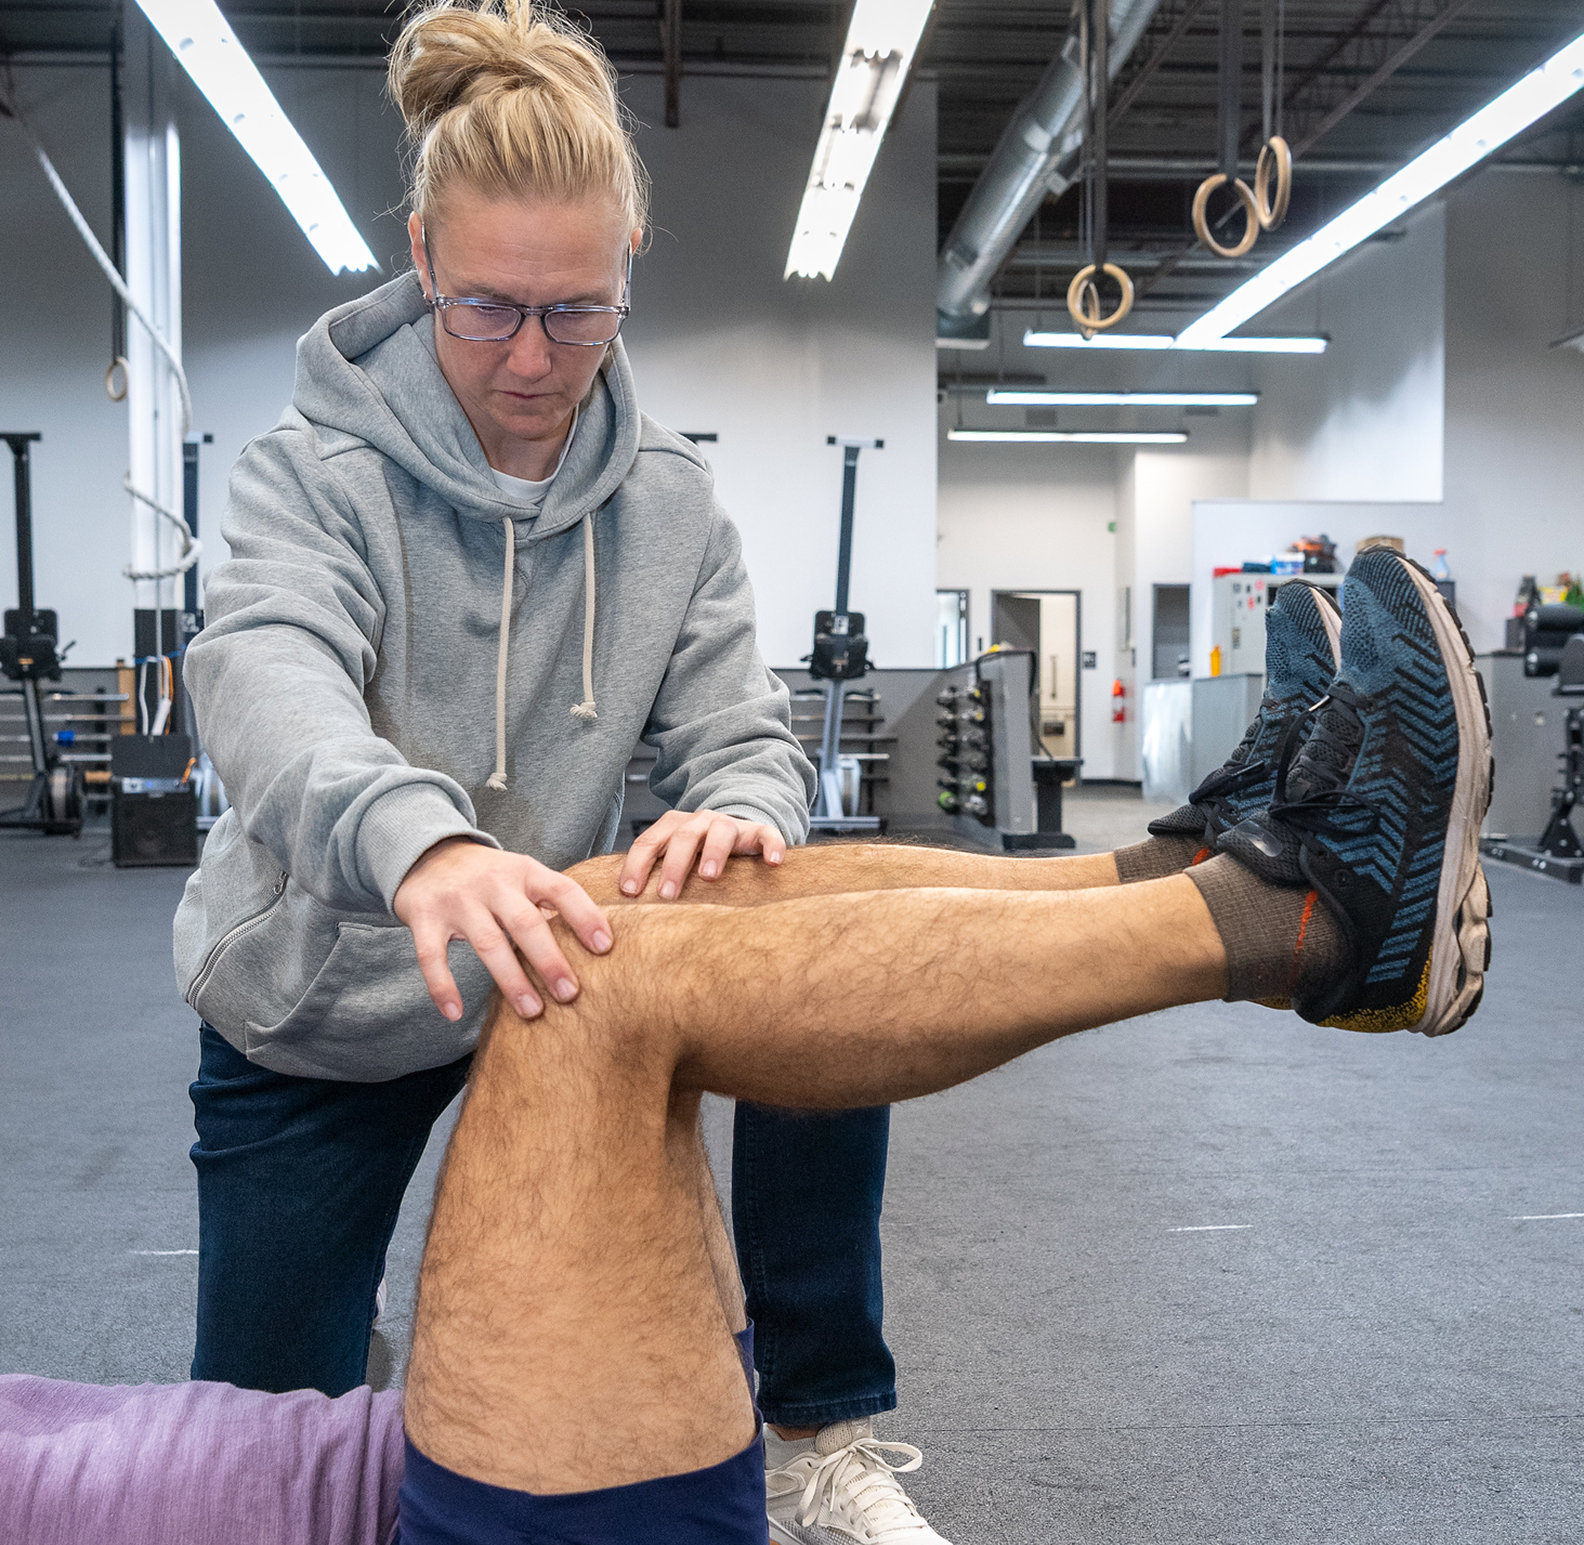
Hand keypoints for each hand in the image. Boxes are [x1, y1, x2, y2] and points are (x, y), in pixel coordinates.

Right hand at [394, 838, 611, 1021]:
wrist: (427, 853)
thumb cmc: (490, 876)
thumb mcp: (522, 876)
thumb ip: (551, 903)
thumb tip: (598, 942)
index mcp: (525, 871)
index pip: (562, 890)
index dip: (585, 916)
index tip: (605, 947)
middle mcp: (493, 883)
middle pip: (525, 922)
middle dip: (549, 960)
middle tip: (570, 993)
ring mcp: (458, 900)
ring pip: (487, 943)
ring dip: (511, 980)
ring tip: (532, 1011)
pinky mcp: (424, 917)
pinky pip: (432, 956)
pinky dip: (442, 986)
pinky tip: (454, 1013)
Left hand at [618, 808, 784, 899]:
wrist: (736, 834)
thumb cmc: (697, 858)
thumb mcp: (672, 862)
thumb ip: (653, 878)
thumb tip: (617, 916)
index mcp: (672, 828)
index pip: (648, 842)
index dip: (636, 865)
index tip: (629, 892)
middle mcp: (699, 822)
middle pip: (683, 836)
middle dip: (673, 865)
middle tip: (666, 894)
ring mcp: (729, 825)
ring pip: (721, 831)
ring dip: (714, 852)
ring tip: (708, 876)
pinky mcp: (758, 832)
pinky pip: (766, 834)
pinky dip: (770, 846)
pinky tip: (772, 863)